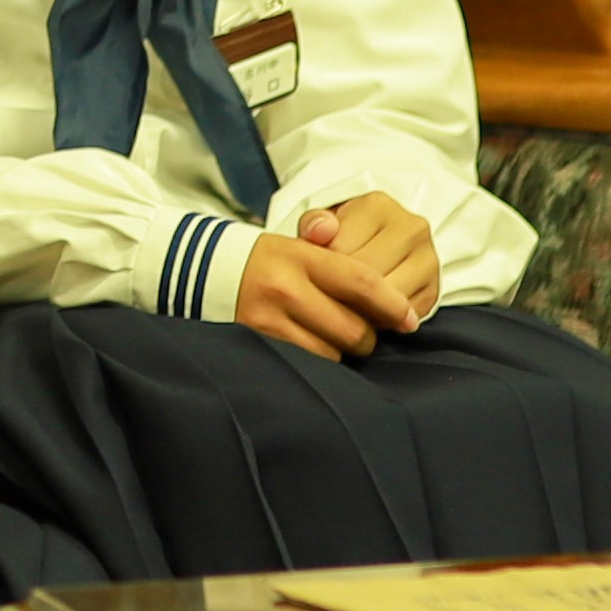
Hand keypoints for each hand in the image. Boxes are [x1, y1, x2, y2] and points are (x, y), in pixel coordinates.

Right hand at [231, 222, 423, 358]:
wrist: (201, 269)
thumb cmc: (268, 262)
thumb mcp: (301, 247)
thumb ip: (343, 264)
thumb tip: (394, 300)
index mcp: (302, 255)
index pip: (362, 281)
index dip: (393, 304)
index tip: (410, 319)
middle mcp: (286, 287)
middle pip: (353, 327)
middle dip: (370, 335)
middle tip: (369, 331)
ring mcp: (269, 319)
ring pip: (334, 352)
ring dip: (343, 351)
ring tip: (336, 337)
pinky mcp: (259, 342)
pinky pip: (308, 363)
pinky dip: (320, 359)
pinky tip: (315, 346)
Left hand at [300, 197, 443, 330]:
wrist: (381, 246)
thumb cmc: (345, 235)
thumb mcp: (323, 223)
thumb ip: (314, 224)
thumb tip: (318, 231)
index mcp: (378, 206)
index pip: (340, 249)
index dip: (322, 269)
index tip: (318, 271)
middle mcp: (411, 228)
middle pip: (367, 277)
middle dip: (342, 293)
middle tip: (329, 296)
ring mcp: (428, 259)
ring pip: (387, 300)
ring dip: (362, 310)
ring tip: (347, 305)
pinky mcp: (434, 290)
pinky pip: (402, 317)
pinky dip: (382, 322)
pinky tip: (368, 312)